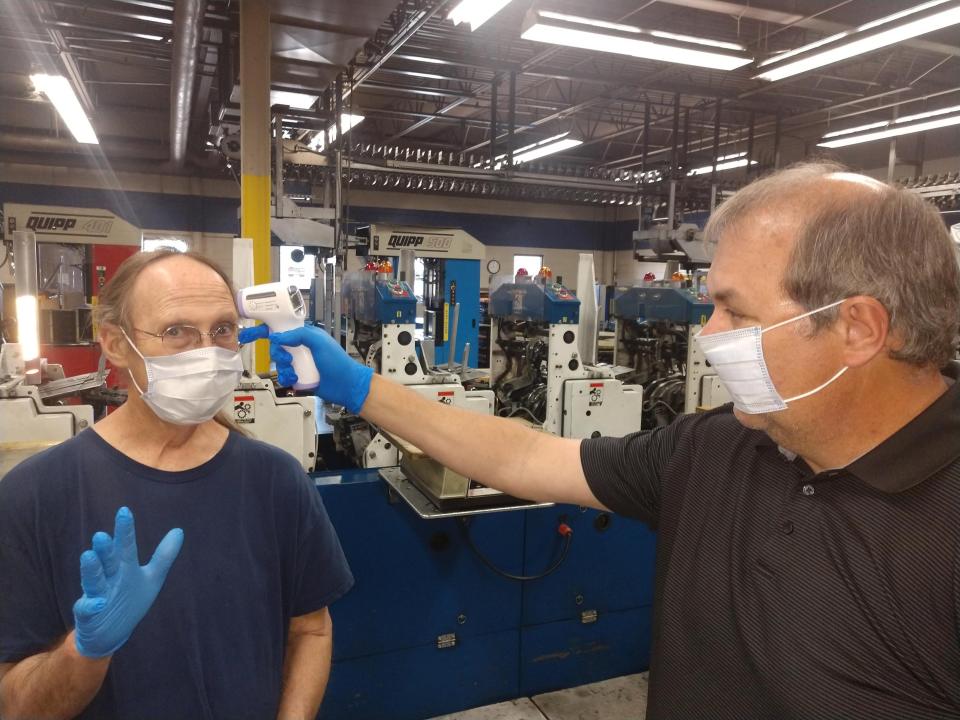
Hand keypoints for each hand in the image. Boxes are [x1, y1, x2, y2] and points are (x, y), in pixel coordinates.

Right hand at [73, 507, 183, 658]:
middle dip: (105, 549)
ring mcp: (97, 594)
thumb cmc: (130, 599)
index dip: (125, 530)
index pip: (125, 545)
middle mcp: (109, 577)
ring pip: (93, 580)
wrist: (109, 633)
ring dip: (92, 569)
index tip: (124, 511)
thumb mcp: (151, 578)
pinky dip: (89, 606)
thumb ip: (164, 555)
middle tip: (101, 535)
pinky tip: (96, 602)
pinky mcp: (88, 614)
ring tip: (88, 555)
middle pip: (108, 561)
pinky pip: (86, 609)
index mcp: (124, 567)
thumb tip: (179, 530)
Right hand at [240, 325, 372, 413]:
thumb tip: (276, 337)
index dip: (262, 331)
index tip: (247, 335)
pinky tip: (296, 379)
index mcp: (303, 335)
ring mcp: (298, 363)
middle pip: (275, 348)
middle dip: (278, 354)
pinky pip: (283, 377)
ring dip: (284, 368)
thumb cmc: (337, 362)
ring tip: (295, 372)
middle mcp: (299, 348)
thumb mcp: (318, 342)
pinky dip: (287, 378)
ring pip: (278, 363)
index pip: (279, 329)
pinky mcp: (298, 377)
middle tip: (288, 359)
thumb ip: (298, 335)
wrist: (345, 385)